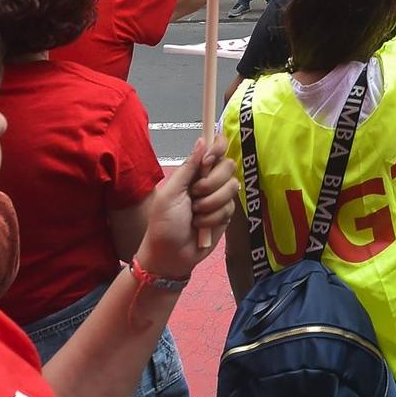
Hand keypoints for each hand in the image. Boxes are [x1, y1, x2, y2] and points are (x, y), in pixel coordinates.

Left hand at [136, 136, 238, 278]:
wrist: (170, 256)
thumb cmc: (163, 223)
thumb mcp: (170, 193)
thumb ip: (188, 167)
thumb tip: (202, 140)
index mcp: (194, 171)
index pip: (215, 148)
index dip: (217, 148)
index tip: (208, 161)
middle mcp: (209, 181)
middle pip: (228, 165)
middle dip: (211, 182)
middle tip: (195, 195)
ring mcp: (219, 197)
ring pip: (232, 187)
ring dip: (211, 203)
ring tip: (195, 214)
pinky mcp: (226, 215)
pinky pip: (230, 208)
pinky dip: (213, 217)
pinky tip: (202, 226)